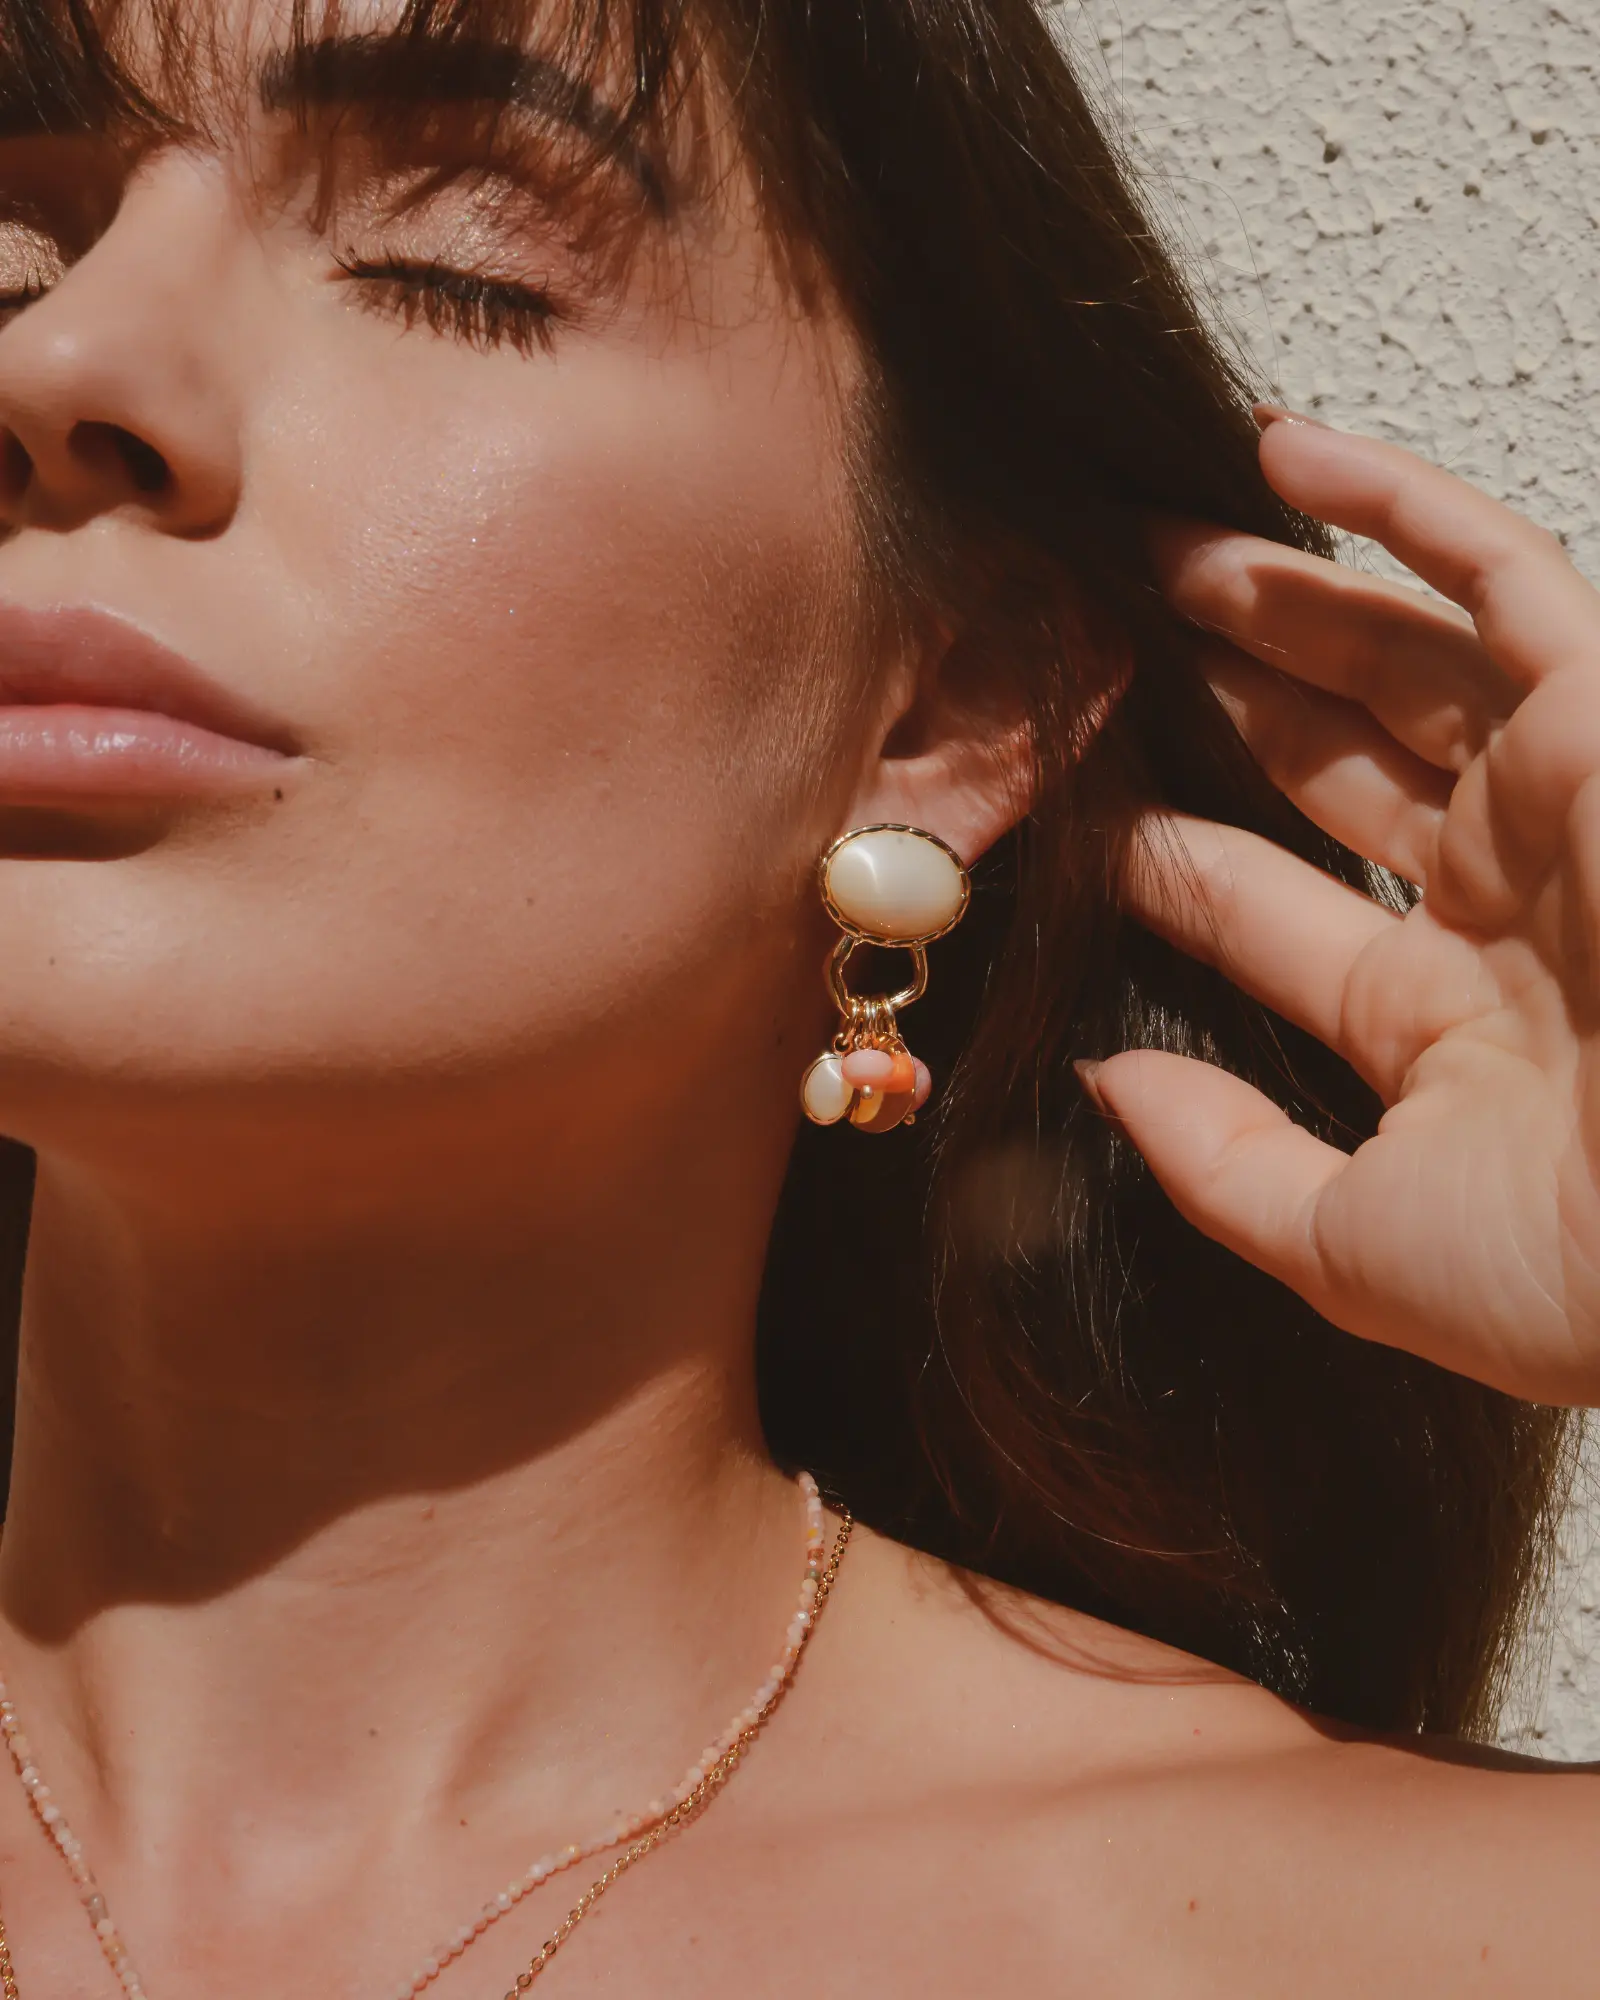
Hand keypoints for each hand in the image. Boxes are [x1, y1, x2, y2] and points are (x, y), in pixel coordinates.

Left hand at [1087, 413, 1599, 1405]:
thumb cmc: (1582, 1277)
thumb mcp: (1356, 1245)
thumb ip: (1217, 1161)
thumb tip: (1100, 1081)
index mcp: (1438, 1014)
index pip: (1260, 904)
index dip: (1157, 849)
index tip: (1063, 795)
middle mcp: (1497, 894)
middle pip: (1321, 758)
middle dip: (1213, 692)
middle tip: (1095, 629)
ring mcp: (1558, 800)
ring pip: (1393, 657)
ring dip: (1273, 592)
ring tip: (1148, 544)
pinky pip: (1503, 575)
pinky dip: (1405, 506)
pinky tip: (1282, 451)